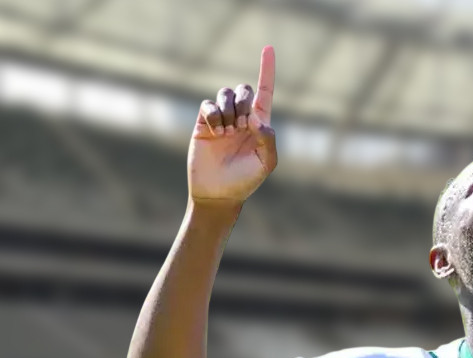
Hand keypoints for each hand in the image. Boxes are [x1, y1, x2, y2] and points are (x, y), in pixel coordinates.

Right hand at [188, 46, 277, 203]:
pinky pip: (208, 105)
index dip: (267, 70)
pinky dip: (214, 114)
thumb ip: (268, 140)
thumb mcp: (266, 164)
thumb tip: (257, 119)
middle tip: (242, 126)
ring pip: (225, 93)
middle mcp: (241, 118)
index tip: (268, 48)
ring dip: (229, 109)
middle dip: (244, 101)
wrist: (218, 194)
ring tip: (227, 132)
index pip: (265, 92)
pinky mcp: (203, 123)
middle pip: (244, 89)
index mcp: (260, 124)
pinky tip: (216, 132)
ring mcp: (222, 119)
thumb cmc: (245, 181)